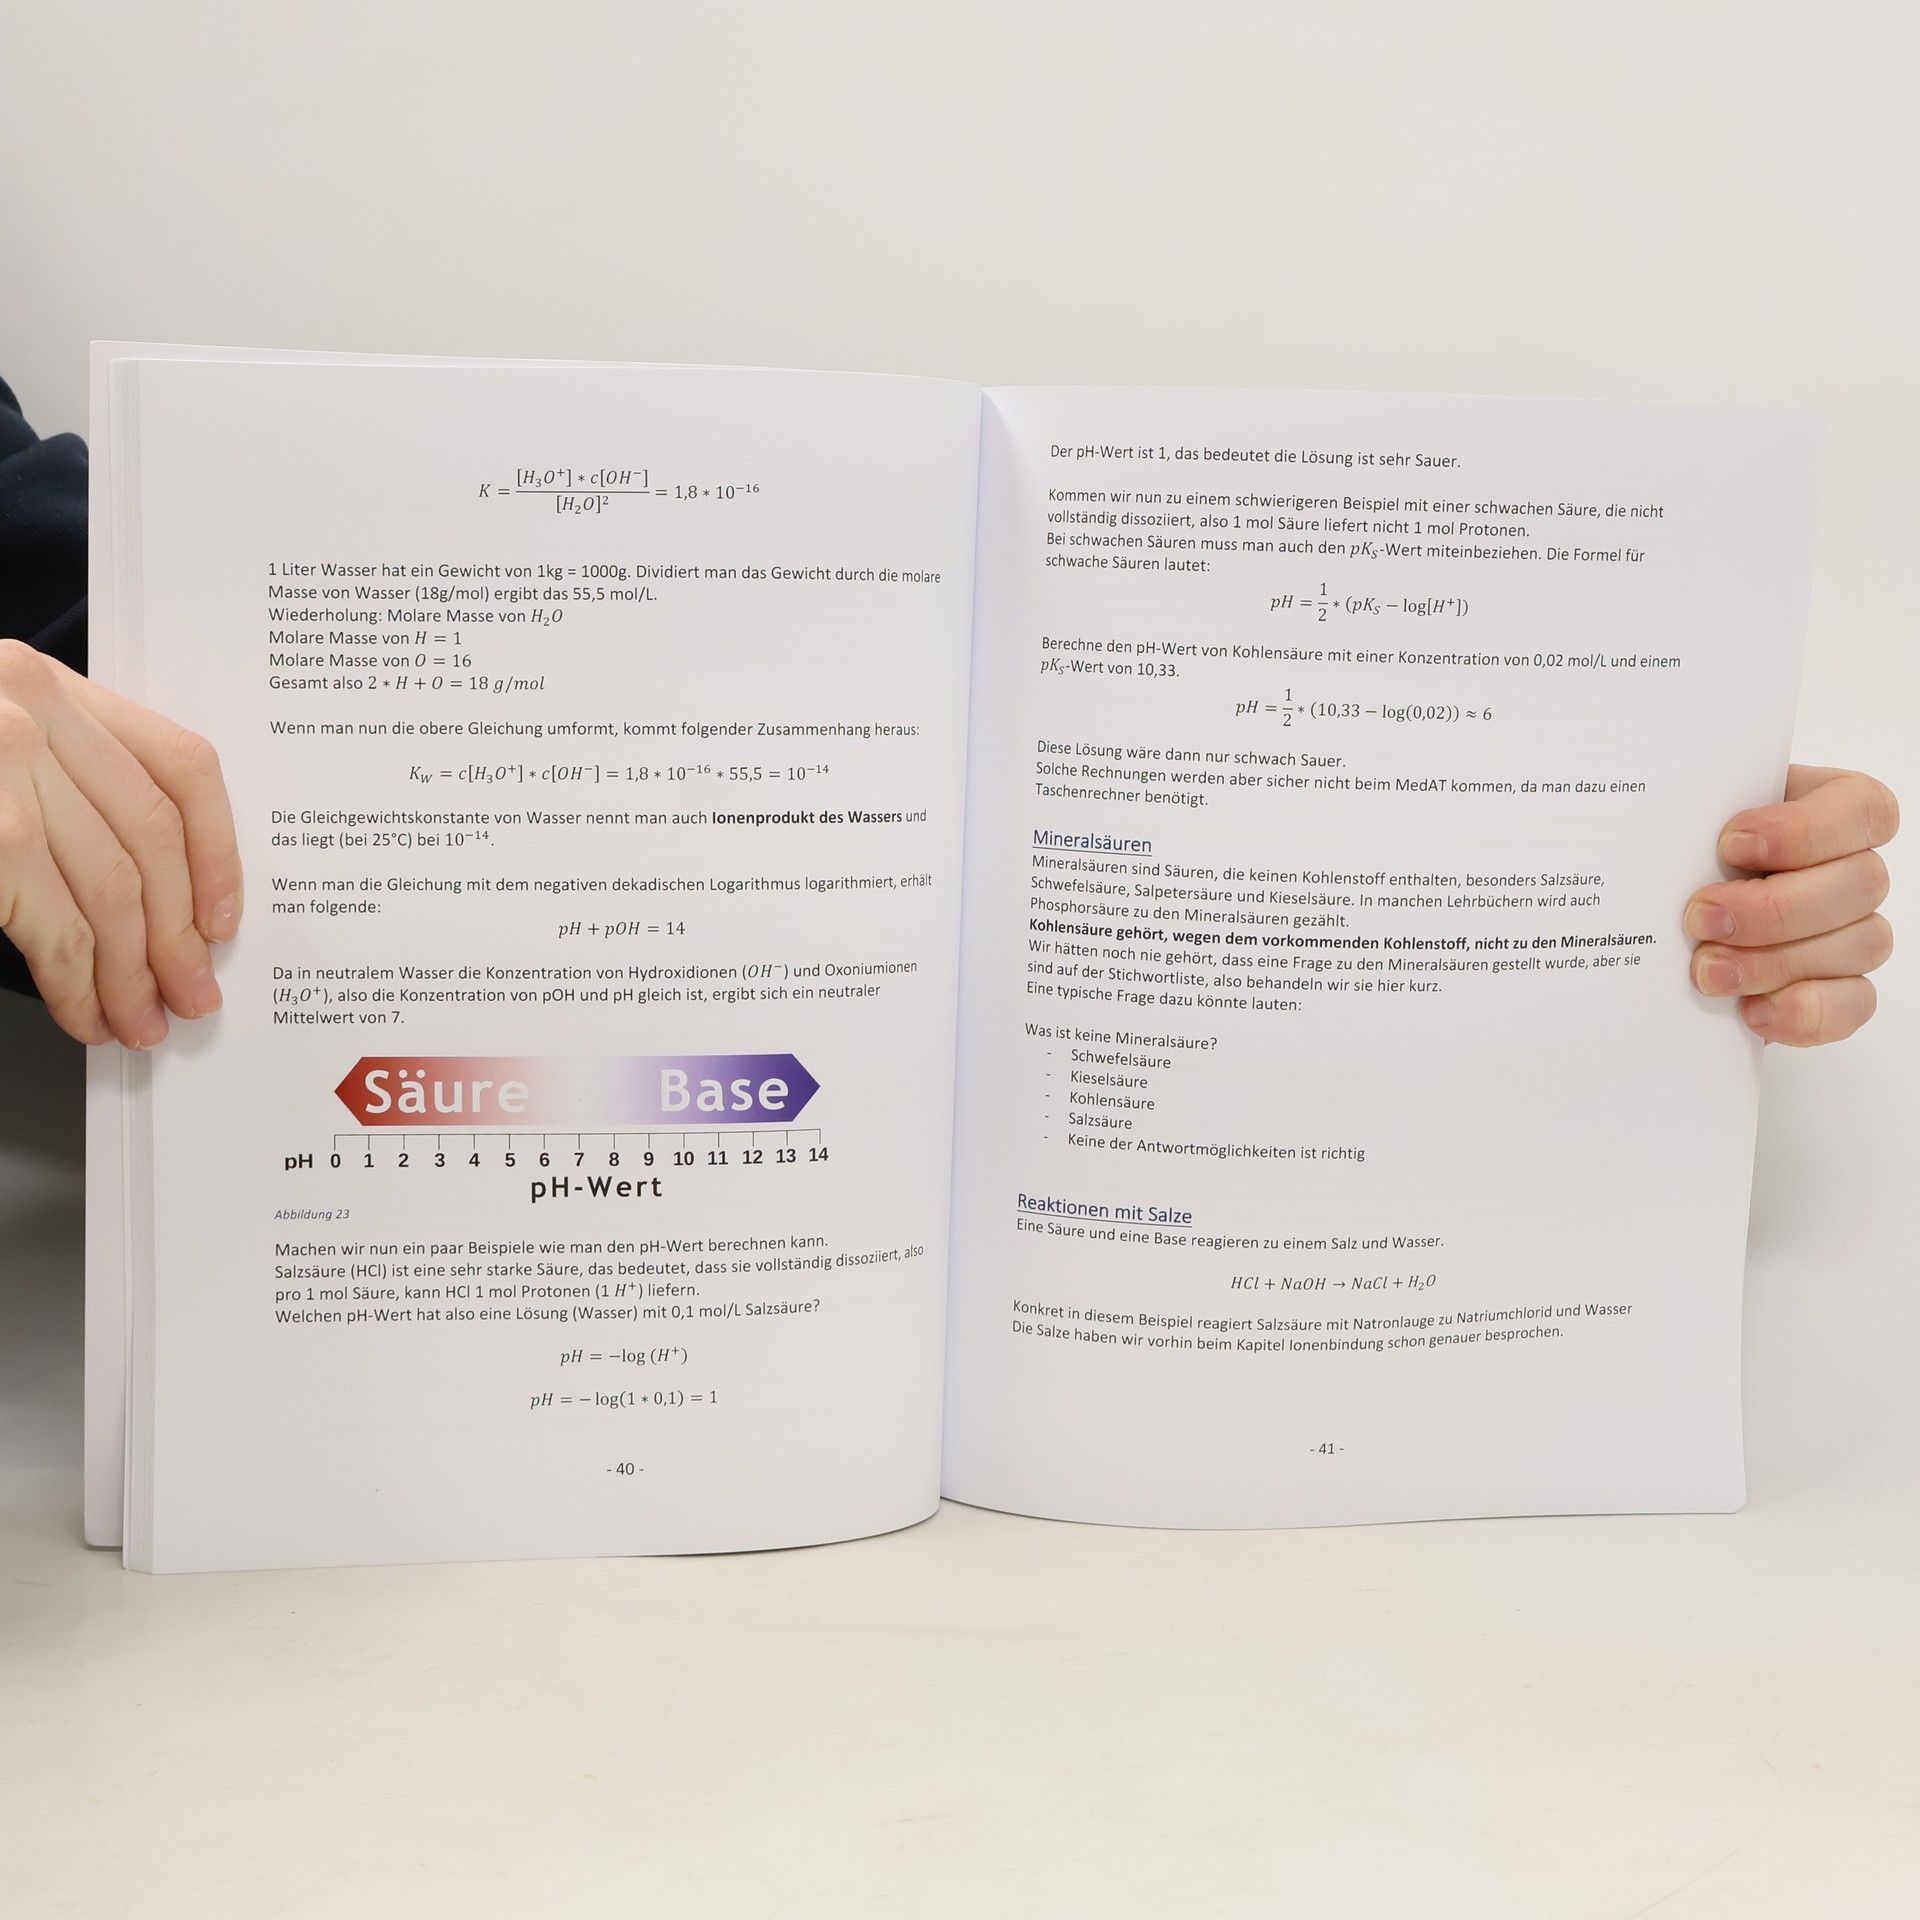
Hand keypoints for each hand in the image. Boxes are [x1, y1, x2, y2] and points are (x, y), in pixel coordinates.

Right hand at [0, 638, 241, 1047]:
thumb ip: (59, 783)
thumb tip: (152, 895)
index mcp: (41, 681)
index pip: (179, 767)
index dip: (218, 853)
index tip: (225, 918)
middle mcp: (25, 706)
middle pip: (151, 840)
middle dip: (180, 935)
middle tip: (192, 996)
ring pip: (112, 887)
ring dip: (132, 972)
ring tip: (140, 1021)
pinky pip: (53, 921)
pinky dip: (77, 981)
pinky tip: (84, 1011)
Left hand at [1686, 764, 1896, 1045]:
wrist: (1658, 914)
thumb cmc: (1676, 856)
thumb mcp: (1679, 821)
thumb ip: (1689, 815)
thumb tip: (1656, 822)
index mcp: (1825, 809)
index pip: (1861, 809)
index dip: (1806, 829)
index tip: (1730, 845)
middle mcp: (1850, 869)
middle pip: (1861, 884)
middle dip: (1775, 907)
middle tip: (1701, 917)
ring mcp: (1853, 931)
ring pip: (1861, 944)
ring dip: (1778, 962)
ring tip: (1707, 970)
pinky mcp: (1838, 988)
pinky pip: (1852, 1004)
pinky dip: (1804, 1012)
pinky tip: (1750, 1012)